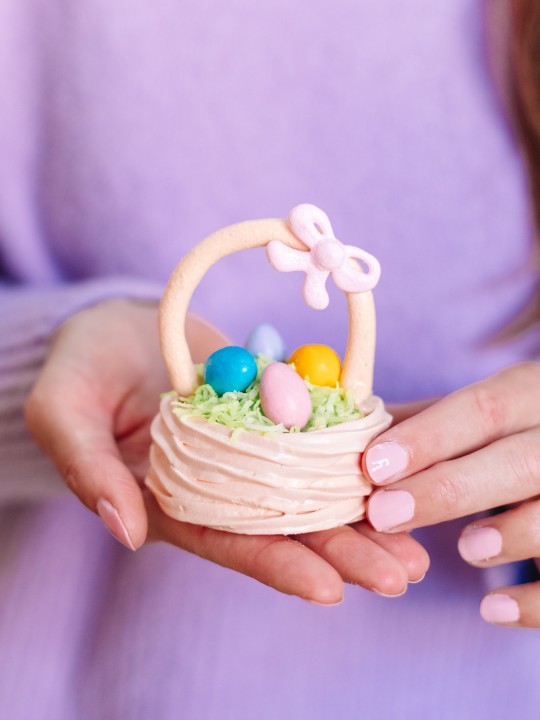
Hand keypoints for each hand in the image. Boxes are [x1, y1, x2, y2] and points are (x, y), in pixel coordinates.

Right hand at [25, 299, 427, 603]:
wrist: (118, 328)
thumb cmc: (79, 369)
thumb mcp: (62, 412)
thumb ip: (87, 470)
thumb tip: (126, 533)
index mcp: (169, 499)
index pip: (224, 540)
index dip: (275, 564)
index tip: (328, 589)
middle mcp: (220, 483)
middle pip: (285, 524)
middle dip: (342, 551)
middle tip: (402, 573)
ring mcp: (252, 448)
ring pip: (313, 486)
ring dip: (364, 511)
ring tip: (419, 539)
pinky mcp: (274, 410)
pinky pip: (320, 431)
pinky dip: (360, 446)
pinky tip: (403, 460)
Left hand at [363, 362, 539, 626]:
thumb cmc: (512, 430)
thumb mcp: (477, 413)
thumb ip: (420, 422)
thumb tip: (346, 430)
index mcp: (528, 394)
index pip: (482, 410)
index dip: (428, 438)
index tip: (373, 466)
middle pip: (518, 462)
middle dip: (449, 490)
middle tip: (384, 515)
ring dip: (511, 535)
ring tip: (466, 548)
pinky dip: (536, 601)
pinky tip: (492, 611)